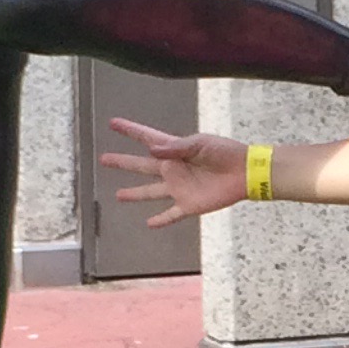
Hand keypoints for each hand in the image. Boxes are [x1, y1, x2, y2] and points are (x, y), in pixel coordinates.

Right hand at [101, 121, 248, 226]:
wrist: (244, 172)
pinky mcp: (189, 204)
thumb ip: (176, 148)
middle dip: (123, 162)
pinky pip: (171, 214)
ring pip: (150, 192)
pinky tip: (149, 224)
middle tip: (104, 159)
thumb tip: (152, 151)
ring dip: (135, 193)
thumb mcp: (200, 144)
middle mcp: (172, 169)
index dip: (130, 130)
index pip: (146, 138)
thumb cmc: (224, 152)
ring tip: (118, 195)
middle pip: (141, 166)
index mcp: (174, 150)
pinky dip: (161, 220)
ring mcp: (179, 188)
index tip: (113, 123)